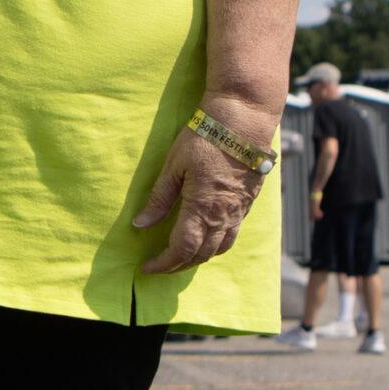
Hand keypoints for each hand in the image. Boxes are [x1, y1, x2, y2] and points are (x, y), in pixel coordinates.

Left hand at [133, 110, 270, 273]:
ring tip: (180, 257)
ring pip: (221, 248)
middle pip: (202, 254)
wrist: (243, 122)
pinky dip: (217, 244)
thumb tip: (140, 224)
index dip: (164, 263)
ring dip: (200, 258)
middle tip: (160, 265)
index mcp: (202, 208)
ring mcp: (239, 211)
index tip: (147, 267)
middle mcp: (224, 215)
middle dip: (179, 265)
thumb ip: (159, 198)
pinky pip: (233, 234)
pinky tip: (205, 238)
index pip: (182, 249)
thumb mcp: (173, 166)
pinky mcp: (248, 203)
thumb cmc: (204, 138)